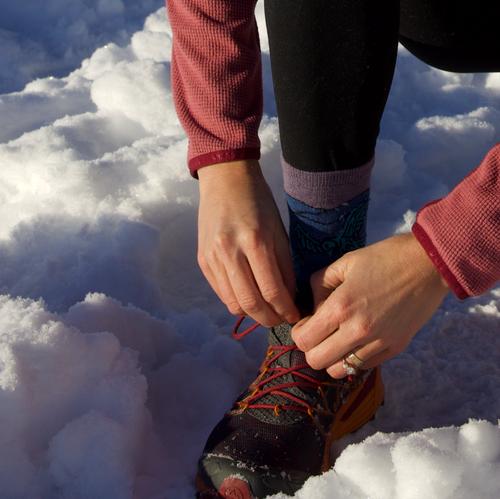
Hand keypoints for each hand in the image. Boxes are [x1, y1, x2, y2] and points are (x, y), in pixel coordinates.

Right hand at [196, 159, 299, 326]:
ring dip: (253, 314)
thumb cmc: (257, 200)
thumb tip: (290, 296)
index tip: (296, 316)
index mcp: (254, 241)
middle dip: (270, 318)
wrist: (225, 179)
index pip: (273, 290)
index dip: (286, 309)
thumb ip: (284, 263)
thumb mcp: (278, 228)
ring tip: (267, 312)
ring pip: (233, 303)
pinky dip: (236, 301)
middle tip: (283, 320)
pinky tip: (249, 297)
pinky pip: (221, 292)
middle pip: (251, 303)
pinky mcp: (202, 260)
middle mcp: (230, 251)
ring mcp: (212, 257)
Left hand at [291, 233, 449, 377]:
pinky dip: (355, 357)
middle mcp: (357, 331)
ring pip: (339, 371)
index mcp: (341, 306)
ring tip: (339, 338)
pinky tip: (360, 338)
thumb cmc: (386, 257)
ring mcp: (378, 343)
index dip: (299, 332)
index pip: (304, 340)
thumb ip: (321, 283)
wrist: (428, 264)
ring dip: (333, 357)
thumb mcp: (347, 261)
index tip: (306, 321)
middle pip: (317, 361)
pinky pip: (364, 366)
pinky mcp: (395, 348)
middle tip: (320, 331)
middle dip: (312, 347)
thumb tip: (312, 304)